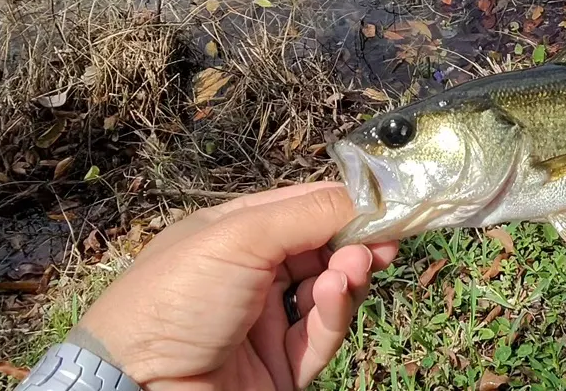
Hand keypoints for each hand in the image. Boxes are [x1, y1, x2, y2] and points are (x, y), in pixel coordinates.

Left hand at [73, 182, 397, 390]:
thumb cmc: (177, 296)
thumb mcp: (241, 236)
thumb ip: (308, 213)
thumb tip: (369, 195)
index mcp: (234, 232)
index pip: (302, 207)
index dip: (345, 203)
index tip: (388, 200)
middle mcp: (251, 274)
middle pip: (321, 249)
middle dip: (354, 240)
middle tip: (384, 238)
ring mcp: (264, 324)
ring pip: (327, 292)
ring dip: (348, 276)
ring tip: (356, 267)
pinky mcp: (278, 369)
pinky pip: (319, 337)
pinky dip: (335, 315)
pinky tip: (336, 294)